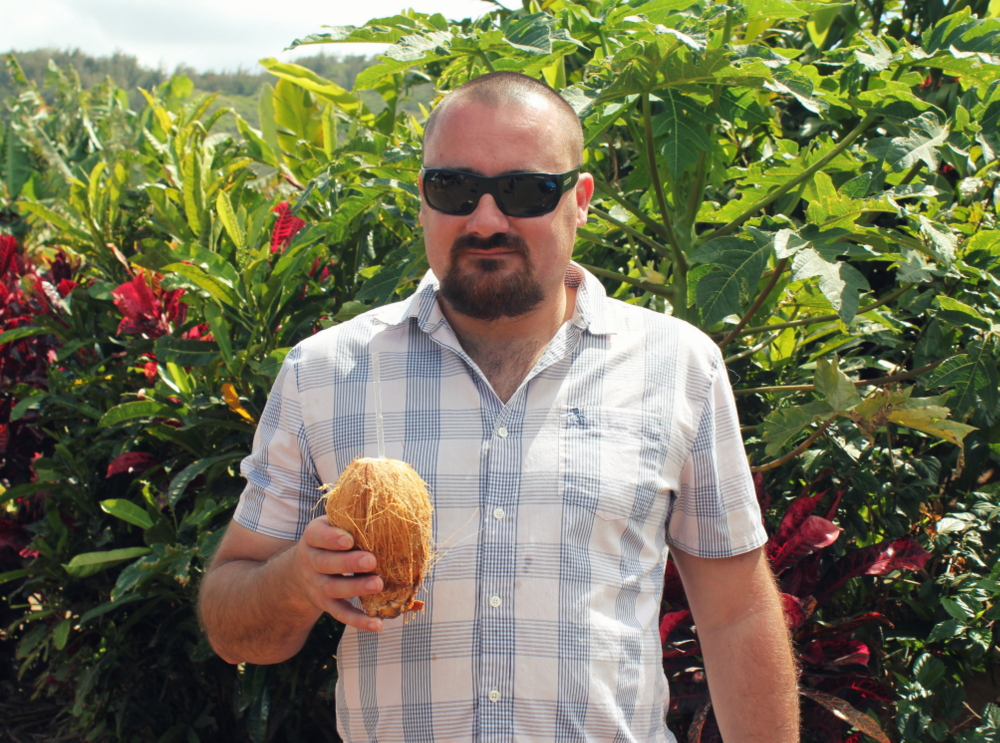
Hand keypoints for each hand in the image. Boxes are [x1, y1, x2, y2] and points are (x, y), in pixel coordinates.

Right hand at [292, 516, 384, 631]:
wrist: (301, 571)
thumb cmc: (328, 540)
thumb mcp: (331, 524)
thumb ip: (349, 518)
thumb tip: (381, 503)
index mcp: (313, 538)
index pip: (318, 536)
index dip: (332, 538)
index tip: (349, 539)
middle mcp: (311, 562)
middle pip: (326, 563)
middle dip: (349, 563)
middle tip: (371, 560)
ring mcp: (317, 585)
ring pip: (333, 589)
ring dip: (356, 588)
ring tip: (378, 584)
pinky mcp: (325, 604)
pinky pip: (341, 613)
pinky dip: (358, 620)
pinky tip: (377, 624)